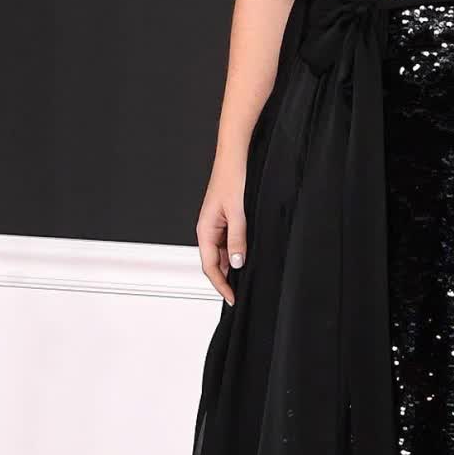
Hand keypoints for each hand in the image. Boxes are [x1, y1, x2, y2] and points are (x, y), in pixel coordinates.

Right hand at [197, 160, 247, 304]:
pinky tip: (249, 257)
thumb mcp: (238, 212)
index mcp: (205, 229)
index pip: (210, 266)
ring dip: (233, 266)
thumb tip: (236, 263)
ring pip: (223, 253)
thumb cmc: (233, 178)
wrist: (236, 156)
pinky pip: (230, 242)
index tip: (233, 298)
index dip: (221, 284)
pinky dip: (238, 252)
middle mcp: (208, 229)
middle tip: (242, 294)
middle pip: (215, 262)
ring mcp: (217, 224)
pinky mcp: (227, 219)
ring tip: (247, 280)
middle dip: (226, 279)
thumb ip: (237, 239)